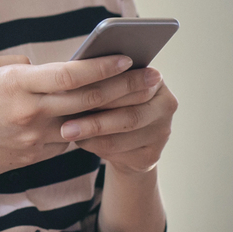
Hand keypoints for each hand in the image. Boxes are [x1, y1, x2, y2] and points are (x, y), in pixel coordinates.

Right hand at [0, 53, 161, 183]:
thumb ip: (15, 64)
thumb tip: (40, 64)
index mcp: (17, 84)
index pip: (71, 74)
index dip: (103, 66)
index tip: (127, 57)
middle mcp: (30, 112)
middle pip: (89, 100)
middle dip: (126, 88)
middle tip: (153, 79)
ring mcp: (34, 138)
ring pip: (84, 124)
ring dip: (115, 112)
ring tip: (140, 100)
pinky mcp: (33, 157)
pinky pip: (66, 141)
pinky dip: (85, 131)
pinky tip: (105, 121)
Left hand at [61, 73, 177, 174]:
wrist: (124, 137)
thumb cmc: (109, 102)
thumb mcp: (107, 86)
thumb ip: (99, 79)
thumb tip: (72, 76)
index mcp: (155, 79)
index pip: (131, 82)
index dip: (101, 88)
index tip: (73, 92)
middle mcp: (166, 104)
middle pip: (128, 114)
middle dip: (95, 120)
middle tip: (65, 125)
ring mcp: (162, 131)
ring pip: (122, 136)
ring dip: (91, 136)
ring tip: (67, 133)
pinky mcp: (152, 155)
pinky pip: (119, 153)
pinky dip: (96, 148)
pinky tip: (81, 142)